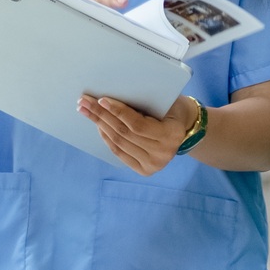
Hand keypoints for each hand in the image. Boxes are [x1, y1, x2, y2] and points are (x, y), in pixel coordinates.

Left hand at [79, 93, 195, 175]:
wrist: (185, 128)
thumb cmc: (172, 108)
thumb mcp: (164, 102)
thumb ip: (143, 103)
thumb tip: (109, 98)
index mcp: (171, 134)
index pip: (137, 125)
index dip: (118, 112)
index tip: (101, 100)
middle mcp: (163, 154)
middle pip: (124, 134)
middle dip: (101, 116)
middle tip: (84, 102)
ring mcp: (154, 165)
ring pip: (119, 143)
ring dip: (100, 125)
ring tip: (86, 111)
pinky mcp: (145, 170)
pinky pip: (120, 153)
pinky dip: (107, 138)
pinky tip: (98, 126)